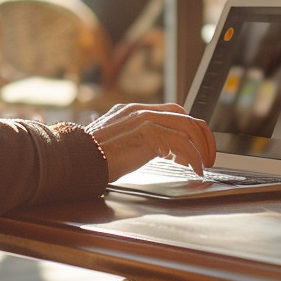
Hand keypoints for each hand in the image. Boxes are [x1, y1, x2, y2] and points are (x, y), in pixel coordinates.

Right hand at [84, 103, 215, 180]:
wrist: (73, 158)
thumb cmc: (86, 157)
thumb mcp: (110, 142)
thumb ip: (129, 140)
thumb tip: (143, 151)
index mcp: (131, 111)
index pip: (170, 111)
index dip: (187, 128)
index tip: (194, 145)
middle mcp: (140, 110)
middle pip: (184, 116)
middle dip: (201, 136)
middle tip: (207, 155)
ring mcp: (144, 119)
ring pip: (188, 128)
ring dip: (201, 149)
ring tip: (204, 165)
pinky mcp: (149, 134)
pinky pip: (183, 144)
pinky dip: (193, 158)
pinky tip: (194, 170)